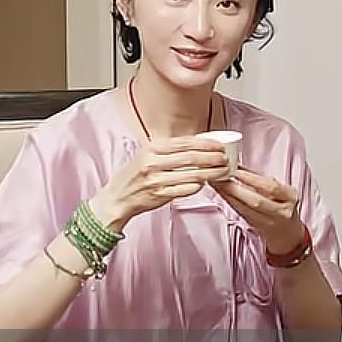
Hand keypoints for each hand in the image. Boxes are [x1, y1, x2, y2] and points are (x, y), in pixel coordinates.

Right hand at [91, 138, 229, 228]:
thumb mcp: (146, 155)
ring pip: (191, 174)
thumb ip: (167, 150)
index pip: (184, 143)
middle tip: (225, 158)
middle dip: (212, 157)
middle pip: (190, 157)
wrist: (116, 198)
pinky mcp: (159, 195)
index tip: (219, 145)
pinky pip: (184, 189)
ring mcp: (156, 180)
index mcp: (151, 148)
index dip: (204, 143)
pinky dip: (198, 186)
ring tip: (222, 171)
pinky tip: (206, 183)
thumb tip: (195, 144)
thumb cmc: (134, 176)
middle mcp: (153, 162)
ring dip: (210, 173)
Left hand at [212, 168, 305, 253]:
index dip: (251, 178)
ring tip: (216, 183)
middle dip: (235, 188)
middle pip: (256, 201)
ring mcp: (269, 221)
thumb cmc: (283, 206)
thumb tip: (239, 166)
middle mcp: (281, 211)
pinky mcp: (256, 227)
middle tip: (220, 177)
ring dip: (228, 194)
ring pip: (245, 208)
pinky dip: (229, 201)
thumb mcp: (281, 190)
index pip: (270, 187)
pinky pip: (240, 212)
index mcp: (290, 197)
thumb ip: (261, 179)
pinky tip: (221, 193)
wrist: (287, 232)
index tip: (235, 169)